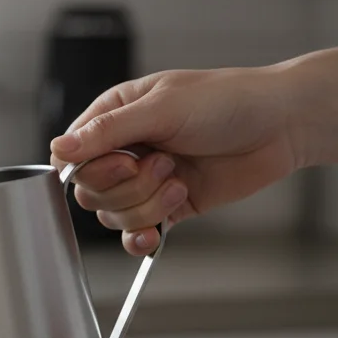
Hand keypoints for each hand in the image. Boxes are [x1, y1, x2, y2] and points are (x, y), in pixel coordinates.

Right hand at [51, 65, 303, 255]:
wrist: (280, 125)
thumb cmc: (226, 100)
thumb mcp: (161, 108)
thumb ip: (106, 132)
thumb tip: (57, 150)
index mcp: (114, 118)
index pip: (71, 158)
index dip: (90, 170)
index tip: (124, 161)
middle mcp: (124, 151)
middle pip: (90, 192)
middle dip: (128, 186)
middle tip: (164, 163)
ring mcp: (144, 181)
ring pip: (113, 215)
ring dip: (148, 204)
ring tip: (180, 179)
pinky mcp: (167, 206)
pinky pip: (136, 233)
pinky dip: (142, 236)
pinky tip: (155, 232)